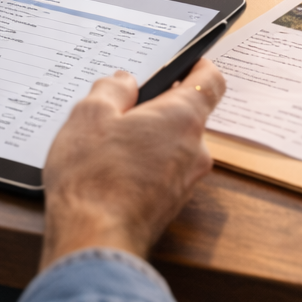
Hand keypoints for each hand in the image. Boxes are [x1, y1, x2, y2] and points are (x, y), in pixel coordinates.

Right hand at [39, 59, 225, 267]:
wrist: (93, 240)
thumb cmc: (94, 178)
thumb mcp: (90, 114)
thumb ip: (112, 88)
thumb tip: (124, 82)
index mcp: (183, 117)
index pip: (211, 80)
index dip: (197, 66)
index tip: (183, 62)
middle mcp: (194, 150)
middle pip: (186, 114)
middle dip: (156, 108)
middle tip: (119, 108)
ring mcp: (185, 181)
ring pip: (172, 146)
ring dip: (147, 139)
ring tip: (106, 145)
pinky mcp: (170, 205)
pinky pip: (162, 172)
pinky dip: (142, 166)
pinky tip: (110, 171)